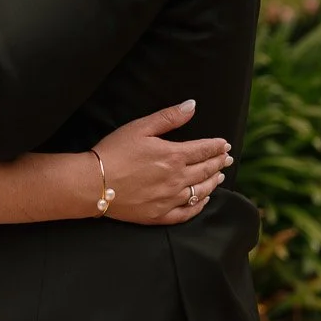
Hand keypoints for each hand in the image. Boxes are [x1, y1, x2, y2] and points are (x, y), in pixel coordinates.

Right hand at [93, 103, 231, 224]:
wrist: (93, 183)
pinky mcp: (159, 215)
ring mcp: (169, 200)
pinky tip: (203, 200)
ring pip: (200, 192)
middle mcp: (177, 179)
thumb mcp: (140, 127)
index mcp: (173, 156)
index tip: (225, 144)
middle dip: (218, 162)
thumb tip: (192, 105)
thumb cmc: (114, 151)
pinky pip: (186, 213)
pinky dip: (199, 206)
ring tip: (219, 176)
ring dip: (213, 182)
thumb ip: (169, 117)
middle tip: (227, 158)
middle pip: (205, 170)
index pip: (204, 150)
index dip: (216, 146)